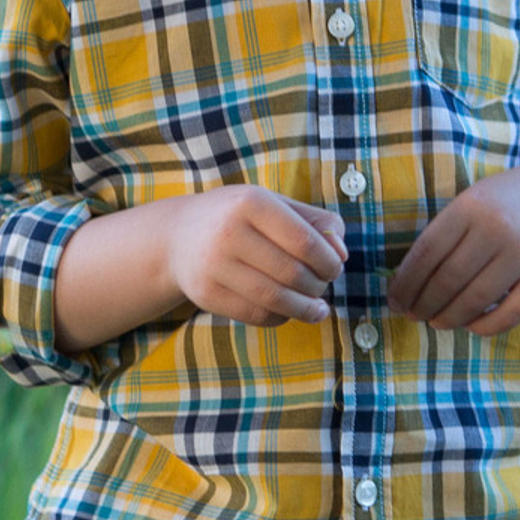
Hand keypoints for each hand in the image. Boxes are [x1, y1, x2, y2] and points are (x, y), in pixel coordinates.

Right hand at [161, 188, 349, 326]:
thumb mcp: (274, 205)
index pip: (304, 241)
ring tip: (317, 309)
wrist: (177, 237)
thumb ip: (315, 222)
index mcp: (250, 202)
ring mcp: (213, 265)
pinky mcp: (205, 294)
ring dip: (305, 309)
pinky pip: (255, 315)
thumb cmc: (239, 218)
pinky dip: (280, 318)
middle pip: (292, 272)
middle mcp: (228, 231)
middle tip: (322, 287)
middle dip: (317, 286)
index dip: (329, 261)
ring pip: (275, 299)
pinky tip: (287, 311)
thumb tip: (341, 254)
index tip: (335, 268)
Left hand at [386, 153, 519, 333]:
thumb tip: (407, 282)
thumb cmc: (507, 204)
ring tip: (435, 322)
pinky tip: (471, 326)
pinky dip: (485, 326)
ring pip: (475, 298)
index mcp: (470, 206)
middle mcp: (497, 228)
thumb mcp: (473, 202)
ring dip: (449, 317)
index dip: (406, 282)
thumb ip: (445, 234)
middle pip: (448, 278)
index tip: (394, 300)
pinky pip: (511, 313)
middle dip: (424, 303)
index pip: (426, 252)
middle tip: (412, 316)